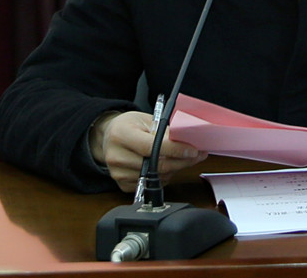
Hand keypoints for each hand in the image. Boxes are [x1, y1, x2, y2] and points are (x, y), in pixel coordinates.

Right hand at [89, 111, 207, 192]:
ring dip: (175, 168)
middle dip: (182, 161)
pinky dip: (164, 176)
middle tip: (197, 154)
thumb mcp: (146, 119)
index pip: (152, 146)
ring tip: (184, 158)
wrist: (108, 136)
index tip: (193, 150)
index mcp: (121, 135)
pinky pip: (151, 184)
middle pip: (156, 165)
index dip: (175, 149)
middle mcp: (117, 156)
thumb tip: (186, 142)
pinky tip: (168, 165)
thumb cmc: (129, 125)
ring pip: (157, 177)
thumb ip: (164, 131)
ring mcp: (118, 174)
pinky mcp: (122, 185)